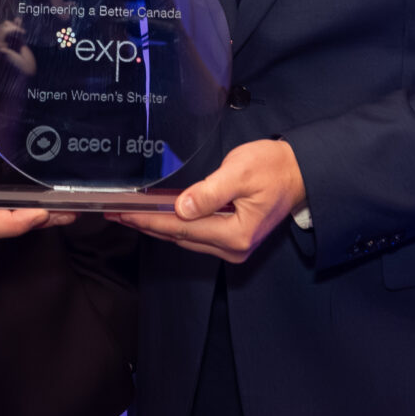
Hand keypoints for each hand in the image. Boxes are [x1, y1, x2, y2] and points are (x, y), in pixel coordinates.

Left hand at [117, 138, 305, 263]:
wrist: (299, 173)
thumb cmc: (273, 168)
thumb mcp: (240, 172)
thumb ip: (210, 192)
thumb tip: (182, 208)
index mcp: (236, 233)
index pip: (181, 227)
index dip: (149, 220)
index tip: (123, 213)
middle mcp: (234, 247)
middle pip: (180, 237)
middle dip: (146, 225)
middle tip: (116, 214)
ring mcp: (233, 246)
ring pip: (185, 238)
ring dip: (158, 227)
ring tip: (129, 215)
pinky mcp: (232, 240)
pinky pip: (196, 235)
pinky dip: (175, 226)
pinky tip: (158, 217)